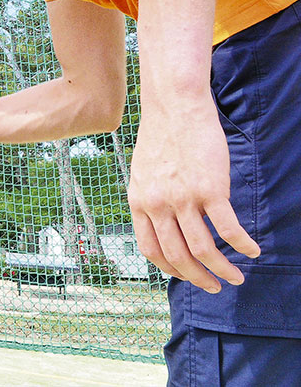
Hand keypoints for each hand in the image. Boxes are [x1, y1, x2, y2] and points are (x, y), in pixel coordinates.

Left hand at [128, 98, 258, 292]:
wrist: (174, 106)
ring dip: (223, 269)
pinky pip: (228, 227)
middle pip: (177, 256)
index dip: (170, 269)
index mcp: (138, 201)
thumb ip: (150, 198)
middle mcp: (157, 204)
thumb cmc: (162, 136)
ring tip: (236, 277)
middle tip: (216, 287)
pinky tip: (253, 250)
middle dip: (198, 278)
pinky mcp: (209, 188)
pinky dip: (242, 244)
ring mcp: (183, 198)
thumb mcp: (142, 172)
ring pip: (203, 249)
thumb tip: (162, 221)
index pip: (151, 249)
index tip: (186, 276)